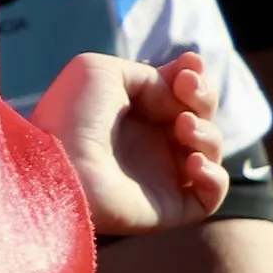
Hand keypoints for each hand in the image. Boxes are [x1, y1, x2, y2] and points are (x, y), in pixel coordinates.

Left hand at [35, 49, 228, 235]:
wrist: (58, 168)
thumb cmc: (71, 117)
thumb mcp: (101, 72)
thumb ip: (147, 75)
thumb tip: (176, 97)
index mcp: (130, 113)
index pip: (178, 94)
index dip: (192, 78)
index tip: (190, 66)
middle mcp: (147, 144)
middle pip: (200, 116)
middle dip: (204, 97)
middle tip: (187, 90)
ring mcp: (159, 176)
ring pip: (210, 150)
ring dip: (207, 132)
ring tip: (183, 126)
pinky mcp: (168, 207)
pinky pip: (210, 194)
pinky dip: (214, 176)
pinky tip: (192, 161)